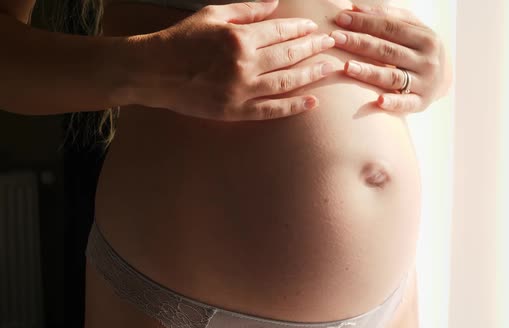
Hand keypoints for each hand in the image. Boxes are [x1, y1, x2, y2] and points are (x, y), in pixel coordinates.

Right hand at [130, 1, 335, 120]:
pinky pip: (271, 110)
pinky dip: (294, 107)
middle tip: (331, 44)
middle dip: (314, 48)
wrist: (153, 72)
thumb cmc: (181, 39)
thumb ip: (246, 9)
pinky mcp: (235, 111)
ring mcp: (241, 91)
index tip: (314, 29)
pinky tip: (313, 102)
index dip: (300, 29)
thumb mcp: (212, 15)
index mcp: (239, 38)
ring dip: (312, 74)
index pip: (280, 31)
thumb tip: (275, 3)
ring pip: (286, 82)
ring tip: (330, 67)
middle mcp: (244, 64)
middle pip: (289, 55)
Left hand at [330, 4, 452, 112]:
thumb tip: (354, 7)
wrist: (443, 80)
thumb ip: (387, 16)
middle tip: (335, 39)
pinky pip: (405, 103)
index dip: (365, 22)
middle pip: (388, 51)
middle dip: (359, 43)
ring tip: (346, 67)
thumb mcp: (411, 29)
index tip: (340, 19)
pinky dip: (393, 102)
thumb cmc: (418, 49)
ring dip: (369, 72)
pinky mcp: (421, 103)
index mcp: (426, 38)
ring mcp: (425, 83)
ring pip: (392, 77)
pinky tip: (378, 101)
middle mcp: (428, 60)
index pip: (390, 27)